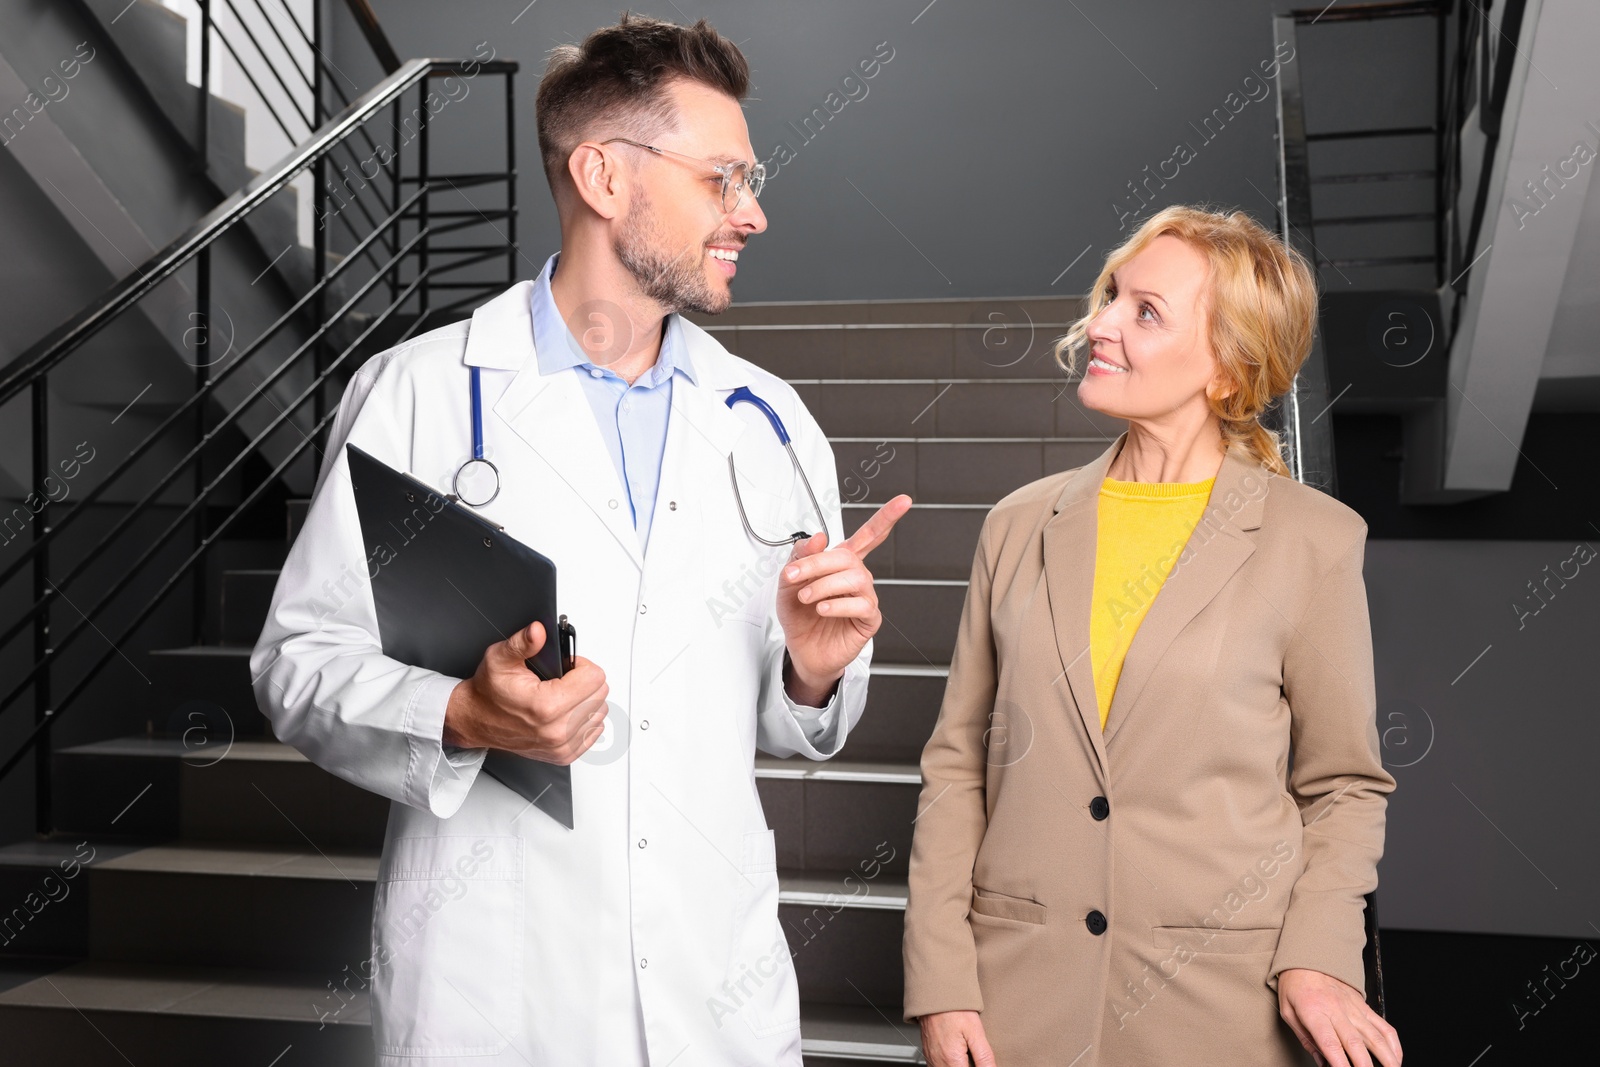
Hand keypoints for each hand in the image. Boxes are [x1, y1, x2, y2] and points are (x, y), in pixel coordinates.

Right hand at [443, 620, 609, 763]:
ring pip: (599, 712)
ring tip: (563, 695)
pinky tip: (566, 711)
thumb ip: (522, 643)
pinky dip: (585, 718)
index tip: (567, 667)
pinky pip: (594, 730)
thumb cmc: (489, 692)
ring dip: (587, 700)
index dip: (581, 665)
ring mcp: (561, 746)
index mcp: (546, 706)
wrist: (476, 720)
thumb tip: (538, 631)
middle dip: (585, 681)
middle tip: (563, 680)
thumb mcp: (500, 658)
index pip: (595, 678)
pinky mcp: (564, 755)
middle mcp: (556, 730)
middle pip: (600, 694)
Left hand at [777, 494, 911, 692]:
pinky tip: (824, 609)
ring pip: (855, 578)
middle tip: (795, 575)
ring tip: (807, 597)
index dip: (886, 517)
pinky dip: (839, 605)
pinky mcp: (868, 620)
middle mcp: (857, 577)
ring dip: (825, 585)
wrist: (802, 652)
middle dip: (818, 563)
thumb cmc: (800, 617)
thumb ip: (799, 557)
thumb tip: (817, 538)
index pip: (868, 535)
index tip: (904, 501)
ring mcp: (865, 598)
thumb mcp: (789, 583)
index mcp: (842, 563)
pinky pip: (861, 605)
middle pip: (849, 557)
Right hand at [919, 1010, 996, 1066]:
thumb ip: (984, 1057)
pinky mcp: (929, 1054)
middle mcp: (939, 1063)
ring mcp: (932, 1059)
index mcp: (952, 1061)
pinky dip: (950, 1063)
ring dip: (959, 1064)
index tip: (981, 1061)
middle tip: (973, 1052)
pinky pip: (939, 1066)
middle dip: (968, 1065)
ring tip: (966, 1053)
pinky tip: (957, 1054)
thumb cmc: (954, 1009)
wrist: (935, 994)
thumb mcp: (975, 1032)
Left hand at [1279, 968, 1401, 1066]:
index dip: (1339, 1063)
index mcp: (1314, 1012)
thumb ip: (1305, 1039)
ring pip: (1376, 1037)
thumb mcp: (1288, 1012)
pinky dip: (1394, 1045)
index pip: (1330, 1043)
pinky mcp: (1364, 1006)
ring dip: (1387, 1059)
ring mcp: (1354, 1008)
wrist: (1308, 957)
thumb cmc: (1295, 985)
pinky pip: (1384, 1026)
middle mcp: (1337, 1011)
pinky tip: (1396, 1058)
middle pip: (1355, 1044)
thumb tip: (1321, 1062)